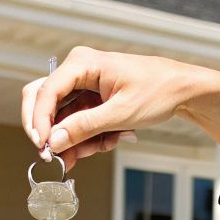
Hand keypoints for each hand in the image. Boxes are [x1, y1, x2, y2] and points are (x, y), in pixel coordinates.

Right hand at [21, 47, 208, 169]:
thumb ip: (84, 127)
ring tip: (102, 145)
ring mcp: (82, 84)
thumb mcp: (121, 113)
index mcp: (82, 63)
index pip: (45, 92)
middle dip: (51, 132)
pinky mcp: (89, 97)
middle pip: (42, 101)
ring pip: (59, 116)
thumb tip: (53, 141)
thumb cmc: (158, 91)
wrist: (181, 89)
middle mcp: (77, 69)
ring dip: (74, 138)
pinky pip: (75, 120)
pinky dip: (86, 136)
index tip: (43, 148)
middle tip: (57, 157)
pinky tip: (108, 140)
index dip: (39, 122)